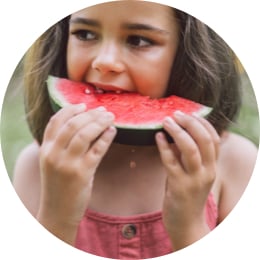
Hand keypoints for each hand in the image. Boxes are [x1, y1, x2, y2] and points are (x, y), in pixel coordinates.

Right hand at [37, 104, 115, 243]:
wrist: (58, 211)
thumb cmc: (59, 184)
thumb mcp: (54, 162)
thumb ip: (62, 144)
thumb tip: (83, 123)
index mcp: (45, 149)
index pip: (56, 121)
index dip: (70, 109)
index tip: (84, 105)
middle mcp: (54, 154)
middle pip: (73, 124)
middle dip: (90, 114)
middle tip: (103, 110)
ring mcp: (67, 164)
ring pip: (85, 134)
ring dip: (99, 122)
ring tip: (110, 117)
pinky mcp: (82, 173)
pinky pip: (97, 150)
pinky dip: (106, 138)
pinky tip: (113, 131)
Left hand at [156, 111, 219, 248]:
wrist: (186, 223)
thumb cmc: (187, 194)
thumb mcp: (193, 173)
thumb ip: (187, 156)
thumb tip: (176, 133)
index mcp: (212, 167)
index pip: (215, 138)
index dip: (203, 122)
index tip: (189, 113)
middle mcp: (207, 172)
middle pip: (204, 139)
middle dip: (190, 122)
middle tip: (176, 113)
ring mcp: (194, 180)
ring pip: (189, 148)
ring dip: (177, 131)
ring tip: (166, 121)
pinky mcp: (179, 187)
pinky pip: (170, 161)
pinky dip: (163, 146)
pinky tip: (157, 137)